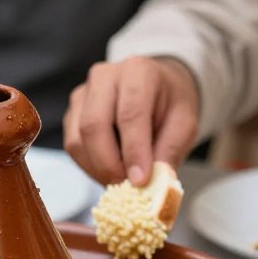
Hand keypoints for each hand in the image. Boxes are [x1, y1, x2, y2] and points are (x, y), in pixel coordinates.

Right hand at [63, 57, 198, 185]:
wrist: (157, 88)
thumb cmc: (171, 104)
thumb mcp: (185, 124)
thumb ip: (170, 151)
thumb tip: (154, 184)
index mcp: (138, 72)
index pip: (129, 114)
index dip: (133, 151)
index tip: (140, 180)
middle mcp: (104, 77)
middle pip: (94, 125)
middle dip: (109, 164)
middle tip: (127, 187)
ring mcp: (82, 94)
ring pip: (78, 139)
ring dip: (98, 169)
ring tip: (121, 181)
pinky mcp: (72, 113)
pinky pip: (72, 146)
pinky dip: (89, 166)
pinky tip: (109, 170)